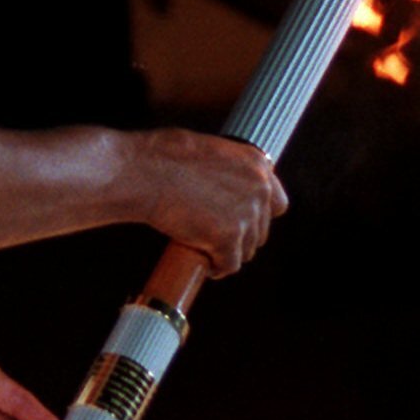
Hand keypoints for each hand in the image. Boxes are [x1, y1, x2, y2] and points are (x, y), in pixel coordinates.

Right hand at [131, 128, 287, 276]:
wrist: (143, 172)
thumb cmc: (162, 157)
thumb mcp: (208, 151)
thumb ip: (227, 171)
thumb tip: (224, 188)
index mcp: (256, 164)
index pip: (276, 202)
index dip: (258, 215)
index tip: (240, 221)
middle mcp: (259, 189)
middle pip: (261, 229)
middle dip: (240, 236)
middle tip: (216, 238)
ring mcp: (245, 215)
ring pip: (246, 249)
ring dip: (228, 253)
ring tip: (207, 251)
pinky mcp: (228, 238)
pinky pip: (229, 265)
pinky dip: (217, 268)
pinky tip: (205, 265)